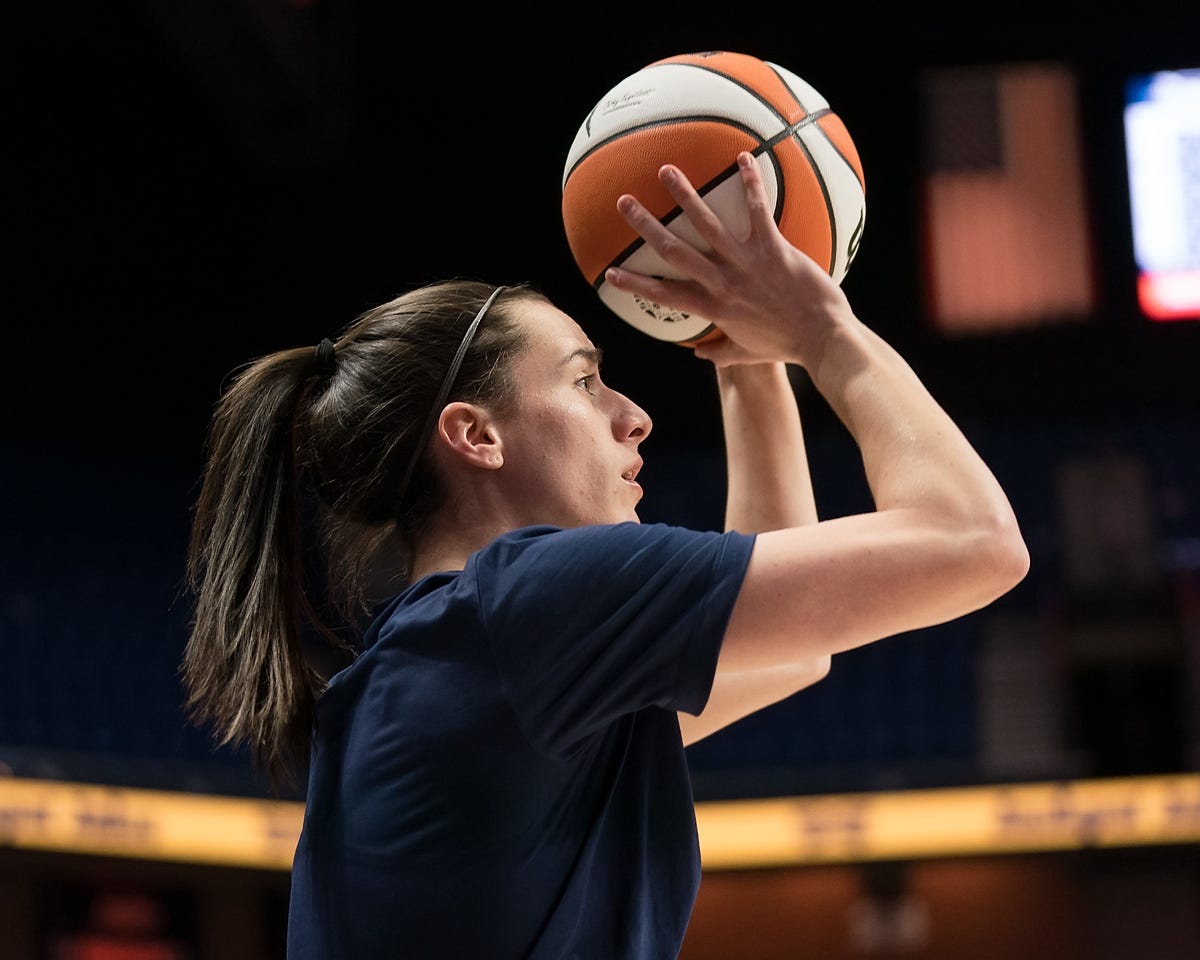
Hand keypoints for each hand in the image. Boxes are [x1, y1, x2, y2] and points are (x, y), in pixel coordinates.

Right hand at [605, 152, 856, 369]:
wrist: (822, 339)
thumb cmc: (787, 347)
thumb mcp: (747, 355)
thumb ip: (721, 353)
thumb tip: (699, 354)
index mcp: (714, 309)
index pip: (664, 296)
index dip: (635, 284)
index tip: (610, 273)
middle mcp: (723, 284)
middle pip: (674, 251)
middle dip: (646, 225)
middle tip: (625, 203)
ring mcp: (747, 264)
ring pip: (708, 225)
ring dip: (685, 195)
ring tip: (666, 171)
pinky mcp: (773, 249)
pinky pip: (758, 211)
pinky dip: (751, 183)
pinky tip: (743, 158)